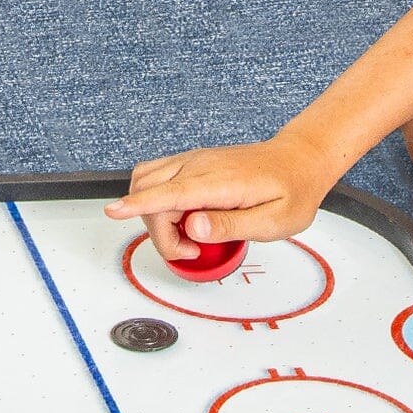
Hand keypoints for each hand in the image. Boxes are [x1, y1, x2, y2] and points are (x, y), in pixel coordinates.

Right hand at [103, 134, 330, 262]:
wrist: (299, 160)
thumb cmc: (291, 191)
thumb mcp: (274, 222)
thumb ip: (231, 226)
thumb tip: (194, 227)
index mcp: (219, 181)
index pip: (169, 193)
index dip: (139, 205)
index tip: (113, 212)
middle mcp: (199, 165)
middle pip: (151, 192)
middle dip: (158, 231)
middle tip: (192, 252)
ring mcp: (193, 161)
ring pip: (147, 181)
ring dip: (154, 214)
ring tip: (187, 236)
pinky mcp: (192, 163)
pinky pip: (158, 177)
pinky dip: (158, 201)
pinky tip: (183, 217)